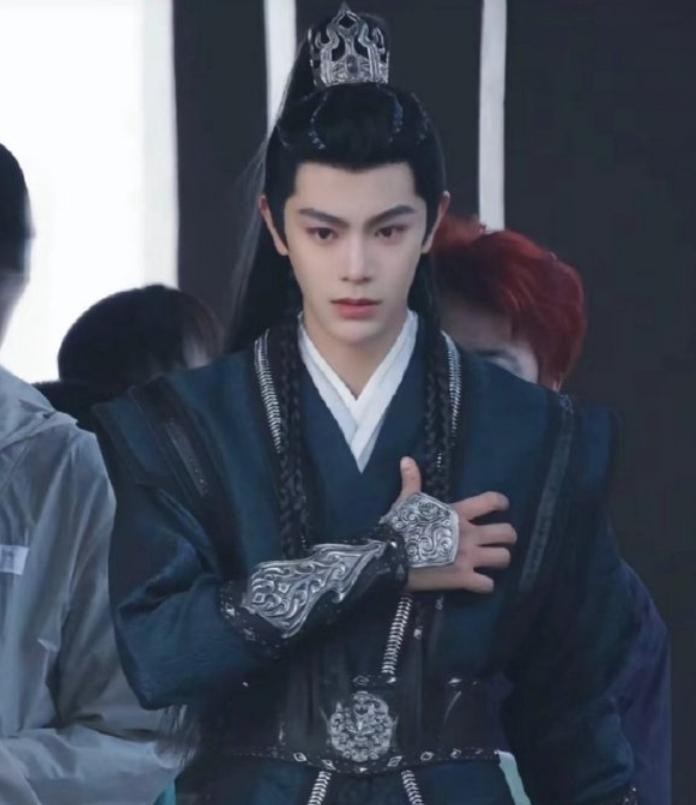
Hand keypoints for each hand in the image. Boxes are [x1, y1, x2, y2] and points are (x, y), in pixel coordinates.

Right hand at [392, 457, 516, 593]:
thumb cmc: (400, 527)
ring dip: (499, 560)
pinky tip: (479, 584)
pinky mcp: (463, 579)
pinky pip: (487, 585)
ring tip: (492, 562)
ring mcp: (469, 557)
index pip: (491, 502)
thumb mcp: (406, 501)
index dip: (501, 503)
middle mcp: (470, 534)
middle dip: (507, 537)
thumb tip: (406, 459)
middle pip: (507, 533)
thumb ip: (412, 481)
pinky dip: (485, 586)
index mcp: (458, 513)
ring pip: (503, 558)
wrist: (390, 557)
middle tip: (500, 541)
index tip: (502, 507)